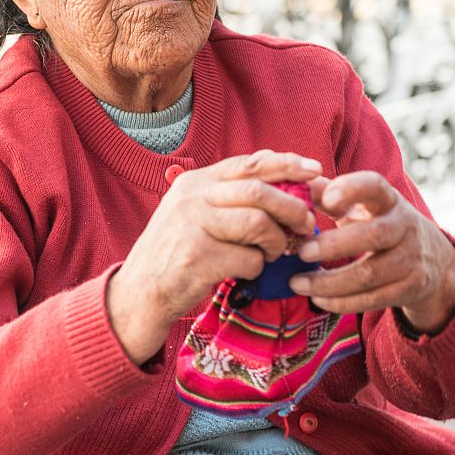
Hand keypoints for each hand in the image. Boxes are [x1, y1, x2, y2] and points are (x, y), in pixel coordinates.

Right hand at [106, 149, 321, 365]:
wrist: (140, 292)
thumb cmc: (176, 251)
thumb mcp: (192, 212)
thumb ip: (227, 194)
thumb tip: (281, 176)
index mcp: (195, 182)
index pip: (249, 163)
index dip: (287, 164)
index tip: (314, 170)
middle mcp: (192, 198)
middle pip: (258, 191)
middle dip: (292, 208)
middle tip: (305, 226)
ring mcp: (192, 227)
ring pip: (258, 224)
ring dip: (276, 242)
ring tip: (271, 253)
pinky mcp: (198, 258)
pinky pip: (249, 259)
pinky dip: (257, 268)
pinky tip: (246, 272)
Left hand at [288, 171, 454, 334]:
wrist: (432, 260)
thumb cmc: (379, 223)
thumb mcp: (361, 205)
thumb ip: (326, 194)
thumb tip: (292, 185)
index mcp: (388, 199)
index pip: (374, 186)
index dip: (351, 189)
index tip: (326, 200)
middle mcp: (404, 226)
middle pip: (373, 235)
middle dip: (334, 245)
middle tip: (301, 252)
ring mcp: (411, 259)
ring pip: (369, 274)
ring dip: (329, 282)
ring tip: (297, 283)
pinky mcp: (410, 288)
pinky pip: (372, 299)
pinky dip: (341, 302)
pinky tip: (317, 299)